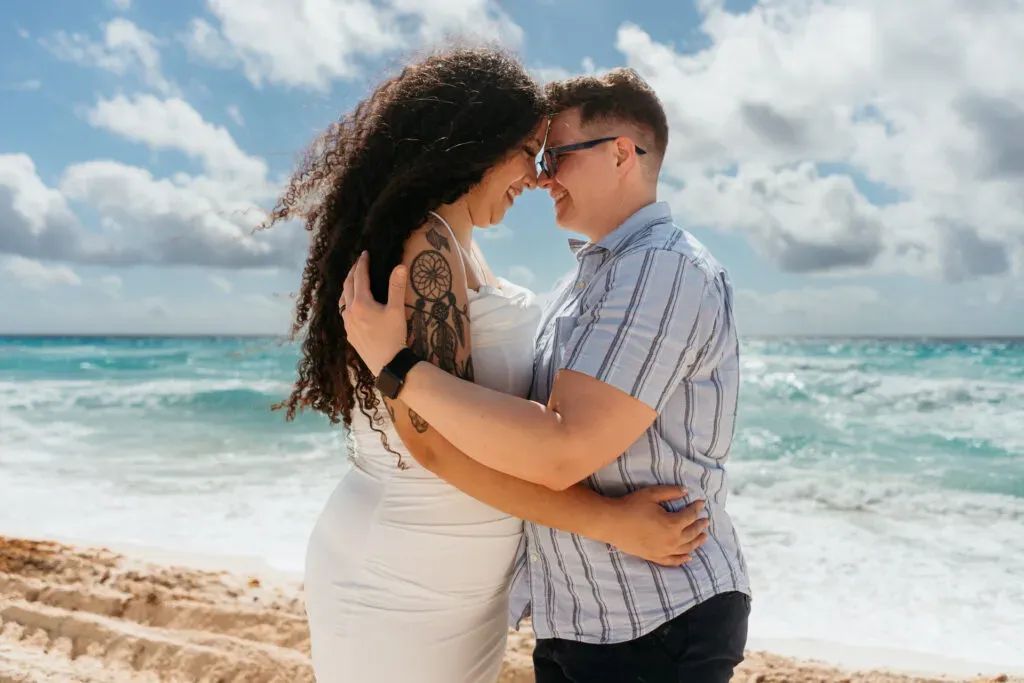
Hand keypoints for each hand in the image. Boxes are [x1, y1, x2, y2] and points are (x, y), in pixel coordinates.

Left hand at [340, 251, 408, 375]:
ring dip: (347, 288)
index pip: (359, 277)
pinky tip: (352, 307)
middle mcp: (350, 312)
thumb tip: (400, 266)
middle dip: (352, 273)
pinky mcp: (350, 335)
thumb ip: (397, 287)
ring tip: (352, 282)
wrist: (387, 364)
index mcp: (361, 303)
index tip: (365, 253)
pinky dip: (347, 303)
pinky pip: (344, 313)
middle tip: (358, 263)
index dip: (362, 264)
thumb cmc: (393, 336)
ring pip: (342, 300)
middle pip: (347, 286)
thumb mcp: (397, 310)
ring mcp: (348, 324)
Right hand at [603, 487, 707, 565]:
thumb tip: (685, 491)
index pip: (690, 516)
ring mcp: (663, 551)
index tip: (701, 503)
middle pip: (691, 533)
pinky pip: (672, 561)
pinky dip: (682, 559)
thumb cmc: (631, 506)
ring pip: (686, 548)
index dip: (697, 508)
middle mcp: (672, 540)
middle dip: (700, 526)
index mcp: (672, 524)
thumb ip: (670, 492)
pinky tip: (688, 557)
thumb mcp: (652, 494)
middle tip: (706, 521)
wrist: (612, 523)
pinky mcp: (654, 556)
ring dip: (696, 542)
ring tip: (703, 537)